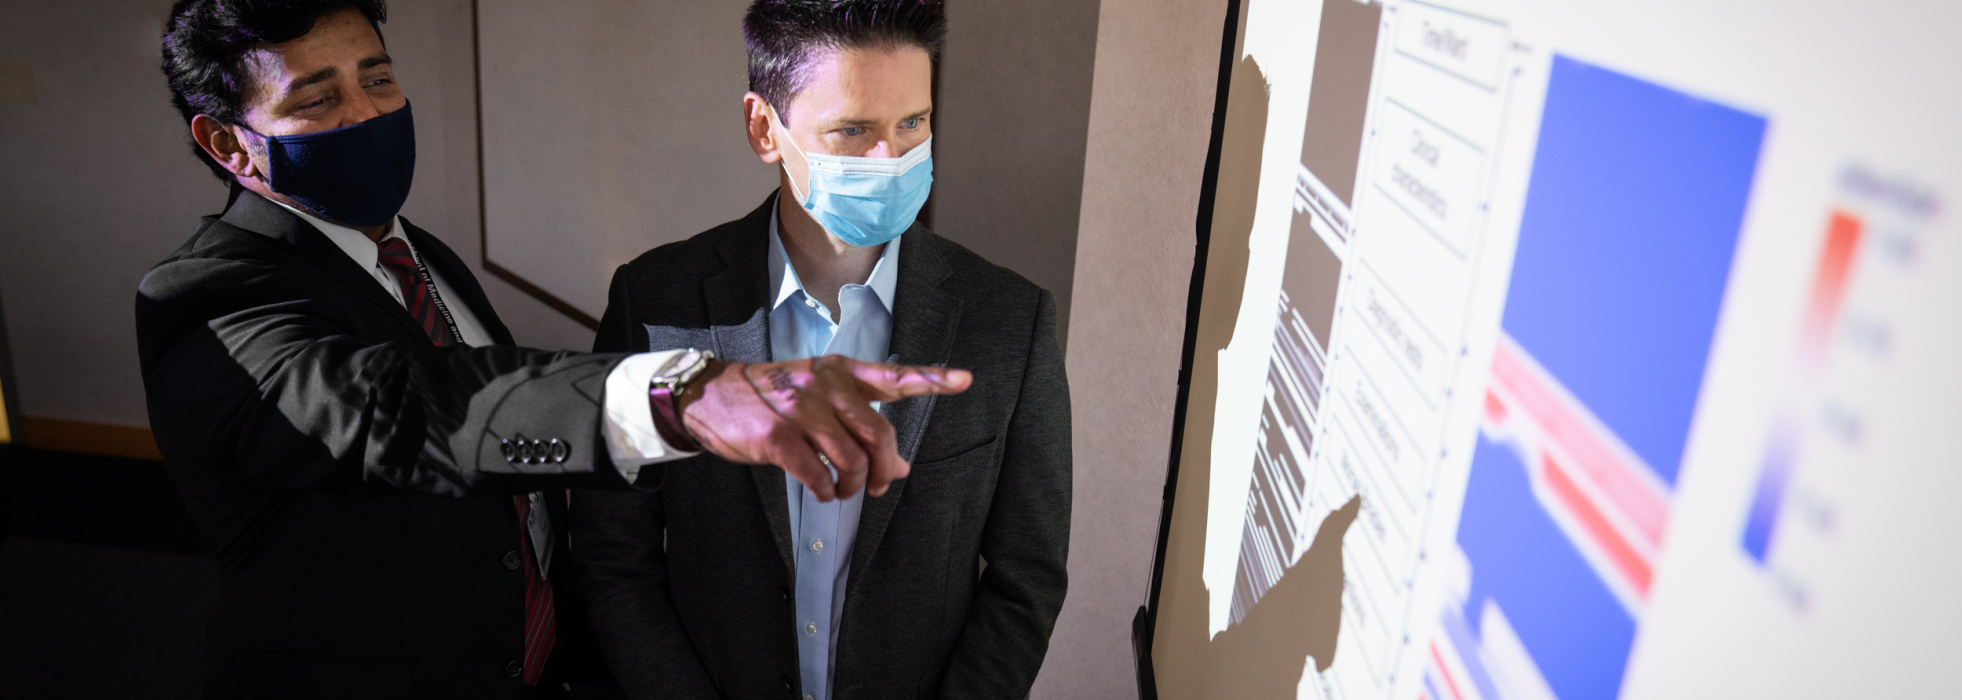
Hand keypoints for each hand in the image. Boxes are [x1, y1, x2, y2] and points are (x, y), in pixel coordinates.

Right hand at [676, 355, 971, 500]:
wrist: (712, 396)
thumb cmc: (773, 399)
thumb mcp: (818, 400)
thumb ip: (859, 426)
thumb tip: (901, 469)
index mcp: (840, 372)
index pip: (893, 377)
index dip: (931, 379)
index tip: (965, 380)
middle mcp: (825, 386)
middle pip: (879, 434)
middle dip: (884, 468)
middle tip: (877, 486)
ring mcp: (801, 410)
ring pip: (851, 459)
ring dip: (854, 485)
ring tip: (845, 491)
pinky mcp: (778, 437)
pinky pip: (818, 474)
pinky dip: (827, 491)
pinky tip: (823, 492)